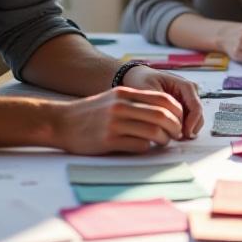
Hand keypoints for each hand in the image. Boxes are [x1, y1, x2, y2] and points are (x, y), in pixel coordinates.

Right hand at [54, 87, 184, 153]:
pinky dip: (148, 147)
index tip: (180, 120)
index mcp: (125, 93)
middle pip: (162, 115)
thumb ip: (136, 101)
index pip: (163, 99)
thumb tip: (165, 111)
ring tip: (164, 142)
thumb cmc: (90, 113)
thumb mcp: (113, 98)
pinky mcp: (108, 140)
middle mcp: (121, 106)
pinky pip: (139, 145)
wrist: (60, 122)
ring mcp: (115, 123)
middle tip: (177, 134)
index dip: (178, 111)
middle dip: (175, 127)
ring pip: (154, 131)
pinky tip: (147, 147)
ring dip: (164, 139)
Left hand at [123, 66, 203, 137]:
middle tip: (177, 138)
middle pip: (198, 115)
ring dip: (186, 129)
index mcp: (185, 85)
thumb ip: (157, 105)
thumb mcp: (148, 90)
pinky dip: (182, 127)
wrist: (139, 76)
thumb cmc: (143, 80)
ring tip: (173, 136)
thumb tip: (165, 122)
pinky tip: (171, 132)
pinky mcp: (184, 106)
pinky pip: (188, 120)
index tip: (184, 134)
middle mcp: (190, 92)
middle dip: (190, 128)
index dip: (192, 123)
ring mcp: (188, 100)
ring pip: (195, 119)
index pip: (196, 107)